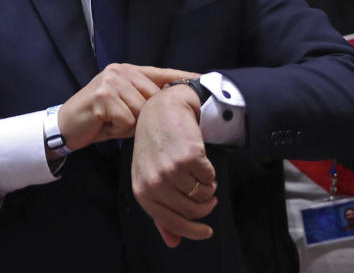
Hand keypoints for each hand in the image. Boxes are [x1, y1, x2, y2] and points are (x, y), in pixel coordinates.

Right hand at [57, 64, 197, 151]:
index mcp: (128, 70)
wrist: (66, 127)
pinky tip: (107, 125)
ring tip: (114, 123)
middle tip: (126, 122)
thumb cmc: (99, 119)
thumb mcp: (125, 105)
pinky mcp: (104, 96)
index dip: (182, 77)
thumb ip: (145, 101)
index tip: (204, 79)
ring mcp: (111, 82)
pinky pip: (128, 119)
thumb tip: (174, 107)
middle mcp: (120, 71)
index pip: (162, 72)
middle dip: (148, 116)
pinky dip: (119, 129)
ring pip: (142, 111)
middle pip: (154, 97)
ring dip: (131, 125)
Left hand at [131, 84, 217, 246]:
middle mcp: (154, 183)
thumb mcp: (151, 176)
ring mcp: (170, 170)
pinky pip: (210, 178)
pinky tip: (202, 160)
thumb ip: (162, 212)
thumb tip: (173, 243)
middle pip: (192, 211)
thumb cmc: (156, 143)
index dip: (192, 230)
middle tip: (208, 193)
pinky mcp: (187, 157)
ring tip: (201, 173)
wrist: (163, 109)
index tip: (206, 232)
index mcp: (142, 191)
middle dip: (205, 206)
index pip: (171, 222)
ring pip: (203, 195)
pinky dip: (211, 173)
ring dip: (208, 187)